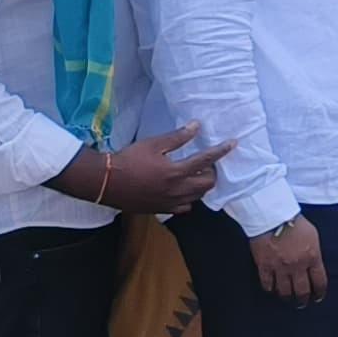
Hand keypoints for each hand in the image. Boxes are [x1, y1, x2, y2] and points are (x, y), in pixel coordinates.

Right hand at [52, 123, 231, 213]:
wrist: (105, 182)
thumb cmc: (128, 160)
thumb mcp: (152, 144)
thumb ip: (177, 137)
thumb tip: (196, 126)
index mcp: (176, 172)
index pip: (207, 161)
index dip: (221, 151)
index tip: (232, 143)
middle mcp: (177, 190)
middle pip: (207, 184)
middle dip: (213, 172)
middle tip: (209, 163)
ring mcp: (169, 203)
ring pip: (197, 197)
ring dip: (202, 186)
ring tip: (198, 175)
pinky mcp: (160, 210)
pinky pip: (183, 208)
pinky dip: (189, 200)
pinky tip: (184, 192)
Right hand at [249, 215, 328, 304]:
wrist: (272, 216)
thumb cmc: (295, 222)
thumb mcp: (313, 236)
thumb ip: (314, 253)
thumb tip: (315, 265)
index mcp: (313, 258)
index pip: (319, 281)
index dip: (319, 292)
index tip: (318, 297)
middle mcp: (297, 266)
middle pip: (302, 291)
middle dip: (304, 300)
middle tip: (302, 303)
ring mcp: (280, 268)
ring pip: (285, 291)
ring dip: (288, 298)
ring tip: (288, 300)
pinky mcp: (264, 267)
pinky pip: (267, 285)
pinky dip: (270, 289)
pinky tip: (272, 290)